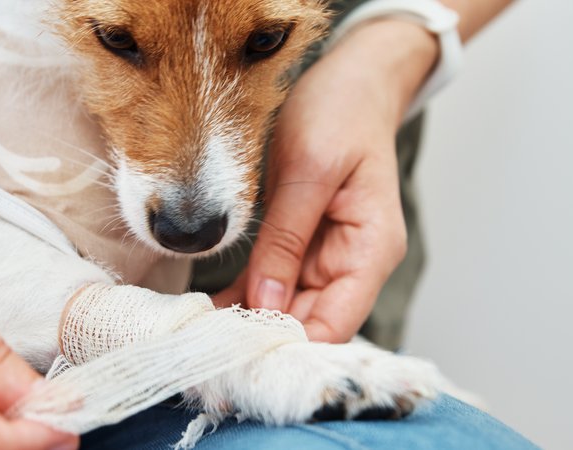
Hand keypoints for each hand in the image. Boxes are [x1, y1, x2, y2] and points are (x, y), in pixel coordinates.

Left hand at [215, 20, 438, 342]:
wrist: (350, 81)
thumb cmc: (341, 112)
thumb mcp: (308, 170)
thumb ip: (287, 237)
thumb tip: (266, 300)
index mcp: (371, 248)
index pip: (337, 323)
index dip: (291, 343)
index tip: (241, 351)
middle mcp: (354, 261)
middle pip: (310, 322)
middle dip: (263, 336)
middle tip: (206, 343)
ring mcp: (328, 255)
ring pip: (288, 307)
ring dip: (249, 319)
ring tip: (201, 330)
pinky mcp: (304, 244)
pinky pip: (275, 282)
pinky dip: (246, 296)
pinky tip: (212, 306)